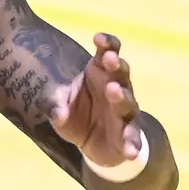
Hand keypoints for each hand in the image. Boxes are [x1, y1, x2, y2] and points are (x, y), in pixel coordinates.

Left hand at [49, 33, 140, 166]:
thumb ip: (56, 106)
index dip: (106, 44)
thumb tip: (58, 114)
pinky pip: (132, 137)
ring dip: (121, 96)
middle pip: (121, 73)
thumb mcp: (59, 109)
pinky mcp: (128, 134)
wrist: (88, 143)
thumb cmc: (75, 114)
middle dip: (116, 65)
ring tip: (113, 92)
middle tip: (109, 59)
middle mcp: (117, 88)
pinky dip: (132, 142)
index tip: (97, 38)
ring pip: (128, 101)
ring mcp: (125, 111)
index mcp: (99, 73)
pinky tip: (130, 151)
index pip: (108, 53)